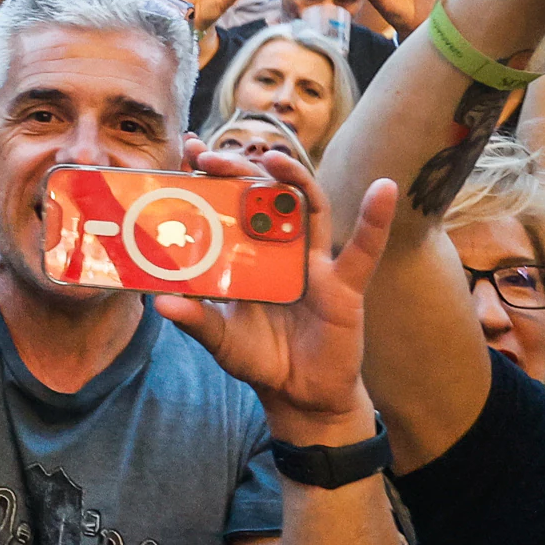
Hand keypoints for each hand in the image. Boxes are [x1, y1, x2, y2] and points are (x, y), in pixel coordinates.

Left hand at [155, 145, 401, 442]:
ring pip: (308, 208)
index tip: (190, 149)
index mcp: (249, 254)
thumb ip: (197, 321)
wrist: (299, 396)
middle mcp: (281, 249)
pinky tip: (383, 189)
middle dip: (241, 172)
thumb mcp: (221, 340)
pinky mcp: (345, 285)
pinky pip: (362, 250)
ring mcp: (314, 263)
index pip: (230, 204)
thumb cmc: (260, 359)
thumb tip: (161, 304)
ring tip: (273, 157)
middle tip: (212, 157)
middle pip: (266, 197)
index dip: (213, 176)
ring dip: (294, 179)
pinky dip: (375, 220)